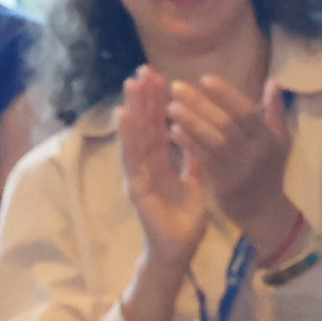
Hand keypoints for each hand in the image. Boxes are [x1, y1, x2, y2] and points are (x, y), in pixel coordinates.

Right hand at [113, 70, 212, 264]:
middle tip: (143, 69)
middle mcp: (145, 165)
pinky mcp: (135, 187)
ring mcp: (138, 174)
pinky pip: (132, 158)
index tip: (158, 76)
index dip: (157, 102)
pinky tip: (125, 115)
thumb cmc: (185, 220)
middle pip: (144, 126)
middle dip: (143, 98)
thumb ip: (192, 160)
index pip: (157, 126)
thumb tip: (196, 137)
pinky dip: (127, 135)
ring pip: (135, 136)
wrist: (179, 250)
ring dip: (133, 109)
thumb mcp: (194, 183)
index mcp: (160, 162)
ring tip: (131, 84)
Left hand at [165, 72, 299, 251]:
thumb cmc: (269, 170)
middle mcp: (256, 153)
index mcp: (268, 138)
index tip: (204, 78)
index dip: (225, 94)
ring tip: (170, 106)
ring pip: (213, 140)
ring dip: (190, 122)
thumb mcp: (280, 140)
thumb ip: (274, 111)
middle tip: (176, 87)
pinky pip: (203, 159)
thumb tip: (273, 81)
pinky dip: (188, 143)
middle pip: (226, 123)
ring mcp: (239, 170)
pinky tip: (172, 131)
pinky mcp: (224, 184)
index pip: (246, 111)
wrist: (265, 211)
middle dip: (199, 103)